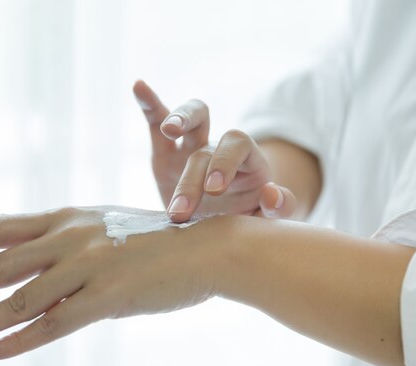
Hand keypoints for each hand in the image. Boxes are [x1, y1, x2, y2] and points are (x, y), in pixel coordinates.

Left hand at [0, 206, 219, 359]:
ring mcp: (87, 266)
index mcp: (67, 218)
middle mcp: (70, 237)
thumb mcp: (106, 231)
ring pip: (16, 297)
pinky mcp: (108, 297)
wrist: (212, 247)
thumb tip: (37, 277)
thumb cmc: (159, 240)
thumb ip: (69, 250)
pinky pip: (54, 323)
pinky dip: (18, 340)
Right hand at [133, 80, 296, 222]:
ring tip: (169, 130)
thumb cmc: (244, 221)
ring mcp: (191, 147)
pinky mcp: (165, 152)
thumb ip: (279, 208)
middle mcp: (219, 149)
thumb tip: (270, 192)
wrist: (217, 227)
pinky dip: (148, 103)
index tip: (213, 190)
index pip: (239, 146)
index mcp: (246, 162)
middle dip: (197, 164)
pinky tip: (139, 86)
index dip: (226, 162)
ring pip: (190, 118)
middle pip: (212, 139)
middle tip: (186, 195)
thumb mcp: (266, 221)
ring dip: (179, 117)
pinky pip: (156, 121)